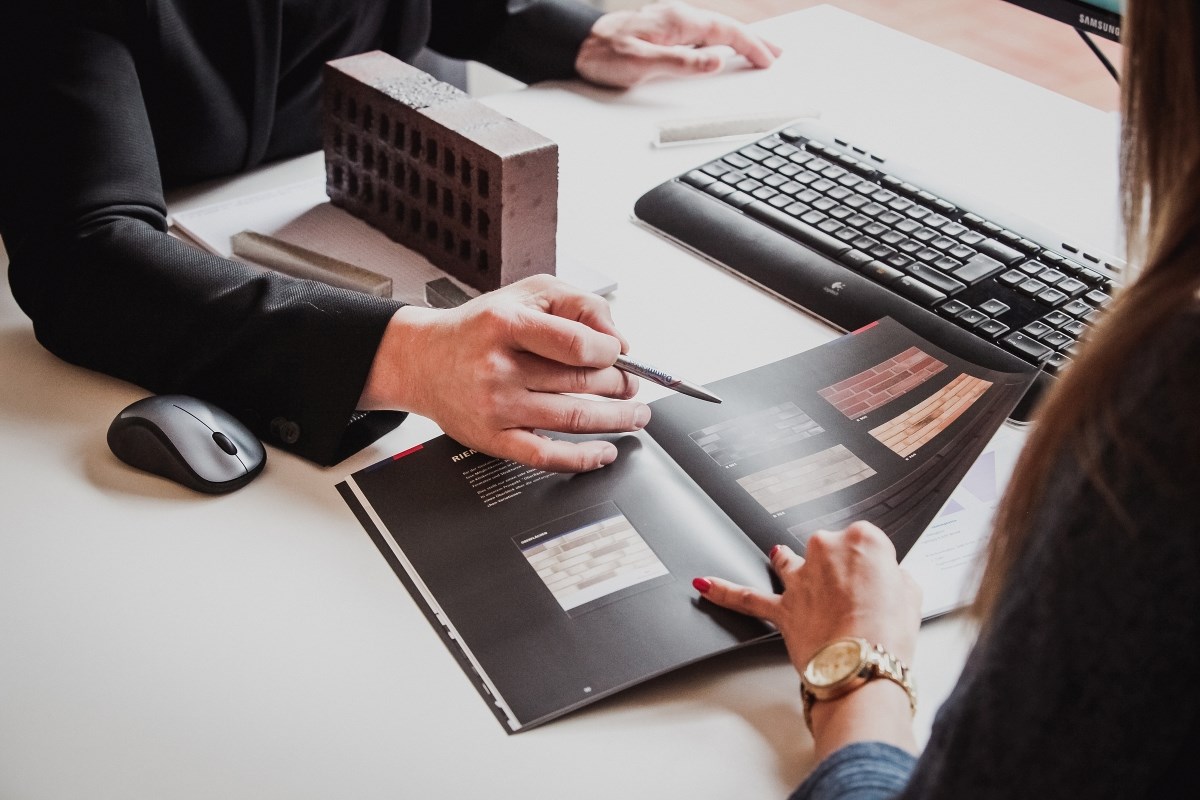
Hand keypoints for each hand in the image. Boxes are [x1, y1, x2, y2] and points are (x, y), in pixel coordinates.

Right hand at [359, 275, 649, 471]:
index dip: (610, 352)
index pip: (576, 343)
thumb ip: (579, 305)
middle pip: (579, 381)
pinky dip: (582, 458)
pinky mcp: (492, 438)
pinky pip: (545, 455)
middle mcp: (498, 367)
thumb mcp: (529, 292)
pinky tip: (604, 452)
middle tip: (632, 384)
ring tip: (635, 414)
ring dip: (615, 419)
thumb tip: (619, 342)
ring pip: (572, 418)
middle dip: (619, 385)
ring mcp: (496, 406)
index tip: (619, 354)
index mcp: (507, 324)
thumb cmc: (479, 327)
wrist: (421, 360)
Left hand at [576, 1, 781, 88]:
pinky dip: (718, 42)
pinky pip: (700, 34)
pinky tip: (720, 50)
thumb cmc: (604, 54)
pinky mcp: (662, 31)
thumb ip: (682, 63)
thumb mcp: (643, 64)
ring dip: (737, 41)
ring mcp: (670, 23)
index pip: (725, 32)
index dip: (750, 46)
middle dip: (752, 40)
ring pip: (714, 30)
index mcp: (677, 21)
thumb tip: (715, 63)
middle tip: (776, 53)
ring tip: (756, 52)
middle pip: (724, 27)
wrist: (576, 45)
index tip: (768, 59)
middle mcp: (677, 17)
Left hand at [694, 522, 921, 754]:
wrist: (862, 667)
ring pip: (788, 561)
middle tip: (856, 597)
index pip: (863, 540)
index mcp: (863, 539)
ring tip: (785, 562)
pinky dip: (724, 591)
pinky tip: (707, 584)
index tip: (876, 580)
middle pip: (827, 548)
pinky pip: (746, 597)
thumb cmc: (889, 634)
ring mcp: (800, 577)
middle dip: (838, 569)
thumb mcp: (911, 596)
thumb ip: (894, 577)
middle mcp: (826, 549)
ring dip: (789, 563)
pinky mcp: (782, 607)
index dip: (870, 563)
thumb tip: (886, 580)